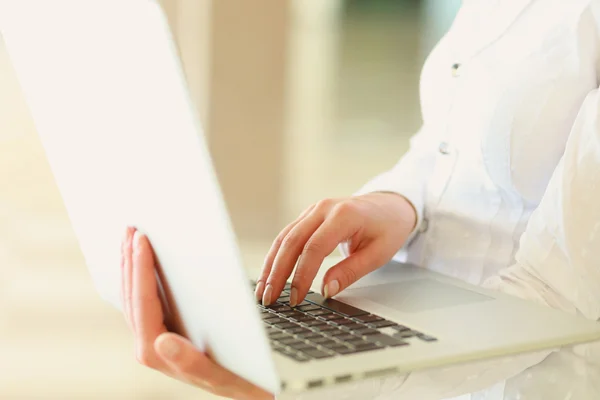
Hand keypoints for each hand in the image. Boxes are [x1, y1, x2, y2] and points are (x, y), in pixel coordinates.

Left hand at [121, 227, 272, 399]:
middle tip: (133, 228)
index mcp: (158, 354)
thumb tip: (162, 341)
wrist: (249, 392)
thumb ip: (190, 363)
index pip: (143, 304)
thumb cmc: (241, 382)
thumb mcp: (222, 376)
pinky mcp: (161, 333)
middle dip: (131, 260)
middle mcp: (149, 347)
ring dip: (131, 265)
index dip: (140, 269)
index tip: (142, 240)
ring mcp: (152, 340)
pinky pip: (142, 301)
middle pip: (132, 297)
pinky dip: (139, 276)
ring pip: (132, 297)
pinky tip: (141, 262)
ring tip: (131, 237)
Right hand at [255, 192, 416, 306]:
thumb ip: (351, 271)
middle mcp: (323, 209)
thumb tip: (326, 290)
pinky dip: (276, 256)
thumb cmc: (388, 228)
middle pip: (291, 242)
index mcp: (343, 215)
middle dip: (277, 273)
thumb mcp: (378, 254)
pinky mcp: (308, 216)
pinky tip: (270, 274)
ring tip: (263, 291)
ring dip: (271, 265)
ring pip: (284, 238)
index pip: (314, 248)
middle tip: (269, 299)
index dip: (302, 275)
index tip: (295, 297)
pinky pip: (287, 236)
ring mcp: (313, 210)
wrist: (390, 205)